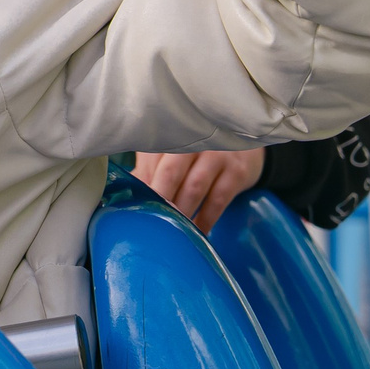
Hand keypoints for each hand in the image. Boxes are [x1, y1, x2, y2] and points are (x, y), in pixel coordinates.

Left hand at [135, 148, 265, 233]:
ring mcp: (217, 156)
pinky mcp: (237, 172)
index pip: (150, 160)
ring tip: (171, 232)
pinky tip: (198, 232)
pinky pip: (218, 200)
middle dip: (159, 199)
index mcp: (170, 136)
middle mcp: (194, 142)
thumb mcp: (172, 152)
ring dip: (181, 212)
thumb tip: (126, 192)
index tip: (133, 207)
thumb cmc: (197, 150)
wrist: (244, 139)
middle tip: (149, 222)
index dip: (141, 185)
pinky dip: (206, 219)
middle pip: (170, 172)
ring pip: (193, 187)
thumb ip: (150, 169)